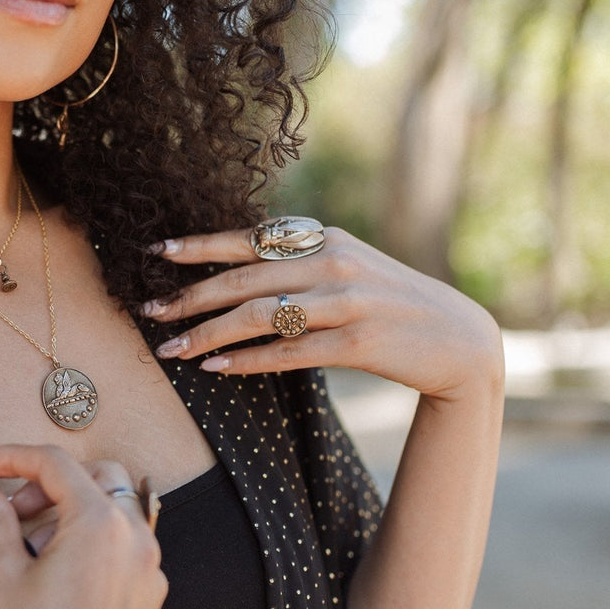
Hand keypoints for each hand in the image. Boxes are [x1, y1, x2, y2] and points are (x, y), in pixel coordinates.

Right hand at [0, 444, 167, 608]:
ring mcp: (149, 576)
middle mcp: (137, 544)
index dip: (12, 457)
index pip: (56, 465)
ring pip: (115, 515)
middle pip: (99, 478)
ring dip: (71, 515)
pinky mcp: (148, 606)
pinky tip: (54, 577)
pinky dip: (92, 546)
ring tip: (26, 551)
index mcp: (101, 526)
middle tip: (7, 512)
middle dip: (49, 485)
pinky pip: (126, 553)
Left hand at [143, 227, 502, 401]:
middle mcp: (334, 262)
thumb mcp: (350, 267)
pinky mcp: (358, 344)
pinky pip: (289, 353)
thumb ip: (302, 261)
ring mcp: (348, 302)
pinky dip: (248, 361)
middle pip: (244, 279)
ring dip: (208, 334)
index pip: (250, 238)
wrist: (459, 338)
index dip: (200, 245)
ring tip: (173, 349)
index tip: (157, 251)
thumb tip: (239, 268)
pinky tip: (216, 370)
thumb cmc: (391, 304)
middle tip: (150, 313)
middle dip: (189, 296)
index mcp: (326, 239)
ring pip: (259, 316)